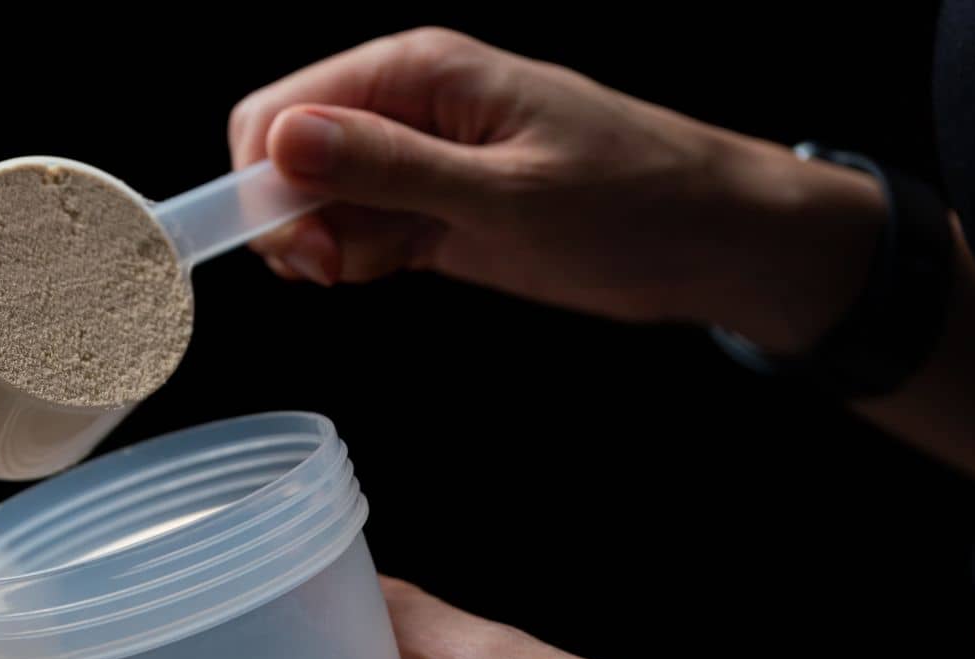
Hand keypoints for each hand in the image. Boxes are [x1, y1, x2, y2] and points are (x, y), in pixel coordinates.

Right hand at [229, 29, 884, 353]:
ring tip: (389, 263)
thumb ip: (390, 169)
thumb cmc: (635, 200)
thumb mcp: (507, 193)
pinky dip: (358, 260)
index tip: (296, 245)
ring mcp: (415, 161)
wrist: (711, 241)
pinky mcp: (429, 210)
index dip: (263, 181)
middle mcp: (404, 108)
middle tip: (338, 269)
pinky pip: (354, 232)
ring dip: (327, 247)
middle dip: (291, 221)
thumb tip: (284, 142)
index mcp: (417, 72)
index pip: (278, 112)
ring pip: (313, 203)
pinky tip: (405, 265)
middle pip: (283, 158)